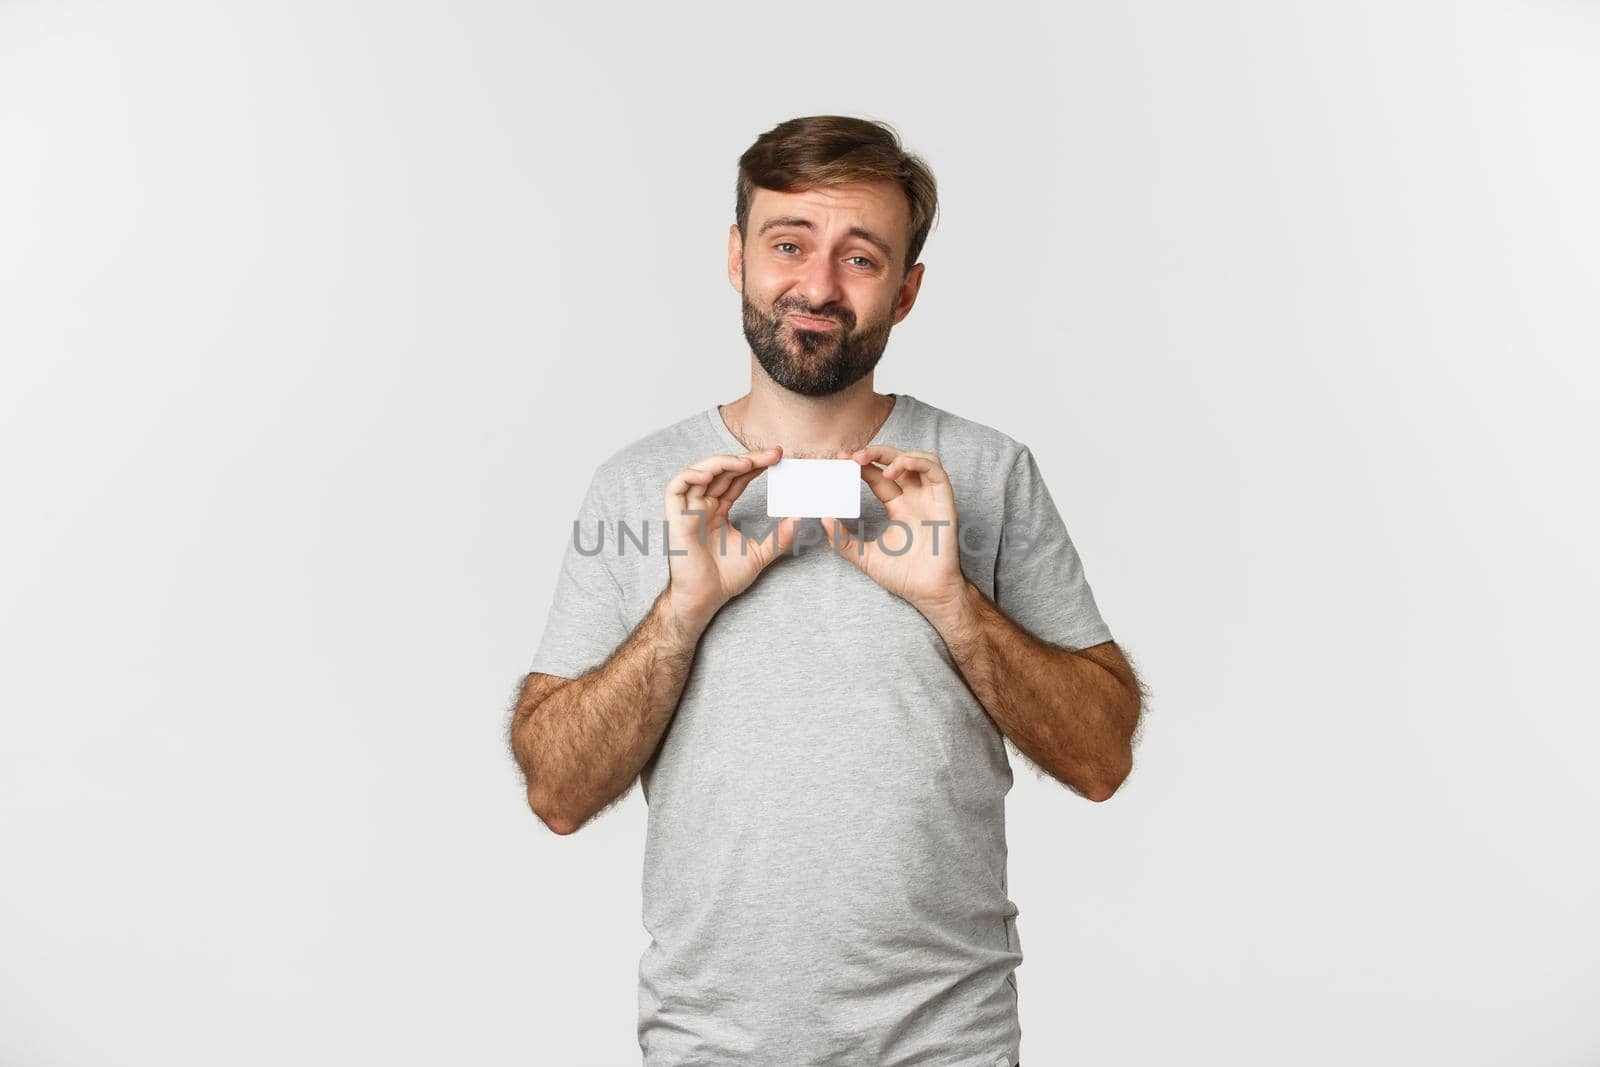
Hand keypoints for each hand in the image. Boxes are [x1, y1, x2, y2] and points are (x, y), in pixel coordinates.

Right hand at [664, 446, 799, 632]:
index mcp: (718, 510)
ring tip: (748, 462)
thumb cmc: (725, 579)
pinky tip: (711, 474)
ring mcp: (688, 510)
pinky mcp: (675, 517)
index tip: (779, 457)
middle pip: (723, 471)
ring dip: (723, 462)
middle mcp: (703, 506)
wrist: (705, 599)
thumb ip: (779, 537)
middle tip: (775, 453)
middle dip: (748, 459)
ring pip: (700, 472)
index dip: (756, 465)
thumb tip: (800, 519)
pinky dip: (691, 475)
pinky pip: (676, 487)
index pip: (737, 479)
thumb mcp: (760, 553)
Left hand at [817, 445, 968, 619]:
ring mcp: (929, 499)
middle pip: (896, 462)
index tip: (841, 460)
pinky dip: (917, 462)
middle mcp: (914, 498)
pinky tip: (897, 467)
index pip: (878, 477)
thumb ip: (842, 540)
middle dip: (875, 453)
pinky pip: (935, 472)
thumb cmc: (903, 576)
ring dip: (896, 455)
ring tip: (875, 464)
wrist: (928, 592)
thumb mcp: (863, 556)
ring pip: (919, 460)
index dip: (861, 465)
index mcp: (898, 507)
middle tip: (853, 456)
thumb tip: (823, 519)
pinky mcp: (944, 502)